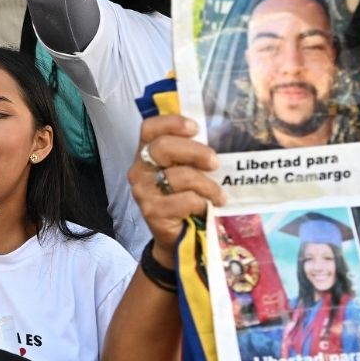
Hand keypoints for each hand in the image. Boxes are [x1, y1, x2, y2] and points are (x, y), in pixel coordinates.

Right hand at [126, 115, 223, 268]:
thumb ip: (192, 153)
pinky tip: (206, 208)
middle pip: (163, 147)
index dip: (171, 123)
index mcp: (147, 153)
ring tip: (219, 195)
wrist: (177, 237)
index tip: (195, 127)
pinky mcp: (152, 212)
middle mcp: (139, 169)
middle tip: (214, 162)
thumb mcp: (186, 170)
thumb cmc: (185, 196)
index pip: (150, 128)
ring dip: (207, 185)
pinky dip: (201, 203)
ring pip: (179, 176)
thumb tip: (220, 132)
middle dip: (194, 151)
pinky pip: (184, 200)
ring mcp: (143, 191)